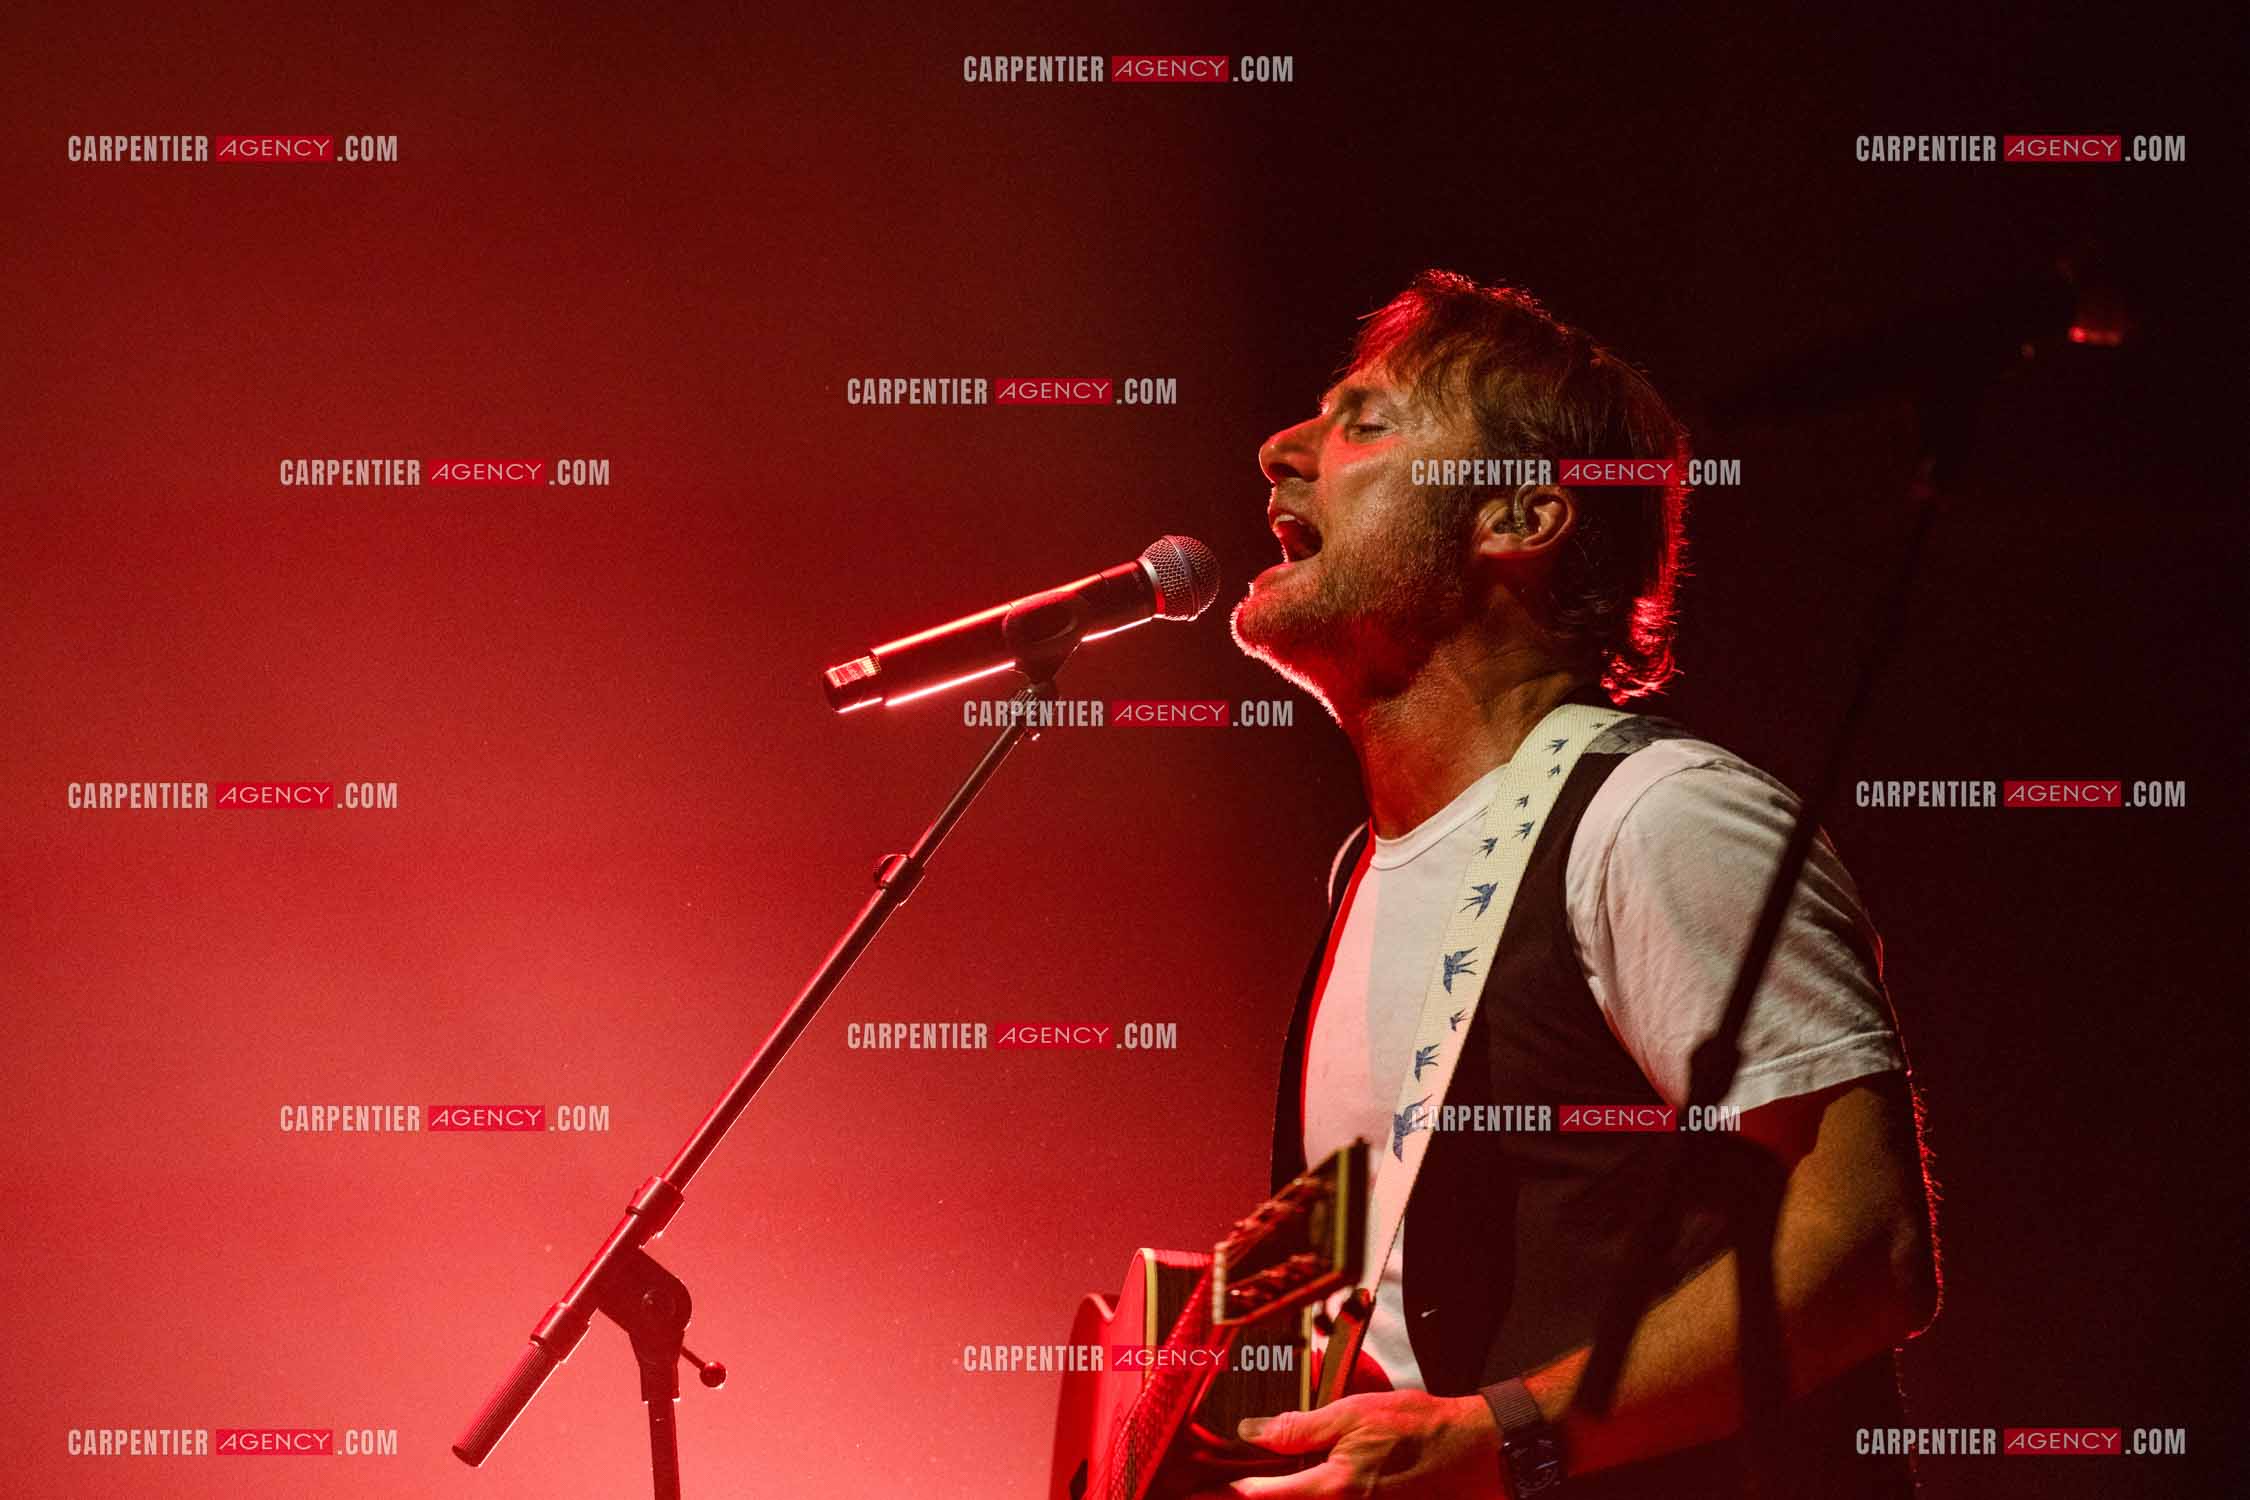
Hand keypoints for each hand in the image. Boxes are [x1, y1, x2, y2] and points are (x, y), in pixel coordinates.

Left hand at [1179, 1391, 1502, 1497]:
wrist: (1468, 1452)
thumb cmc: (1414, 1428)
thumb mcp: (1352, 1414)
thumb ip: (1299, 1428)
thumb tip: (1251, 1432)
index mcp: (1332, 1489)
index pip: (1263, 1497)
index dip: (1226, 1491)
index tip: (1195, 1484)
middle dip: (1247, 1496)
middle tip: (1205, 1487)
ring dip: (1274, 1495)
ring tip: (1243, 1484)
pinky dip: (1297, 1494)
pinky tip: (1286, 1484)